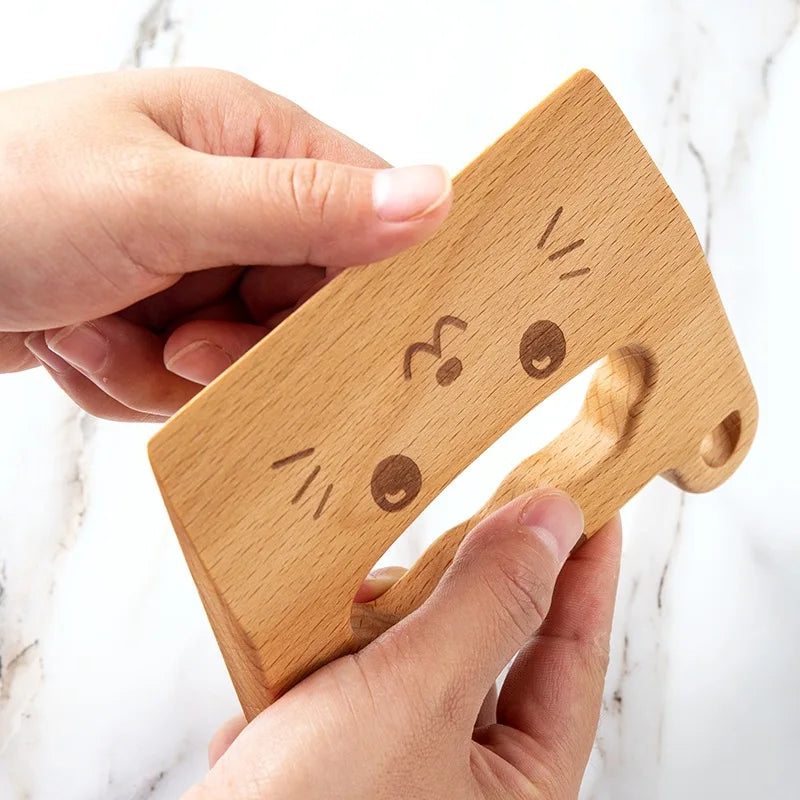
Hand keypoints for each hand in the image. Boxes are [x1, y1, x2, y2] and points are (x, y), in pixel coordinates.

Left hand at [0, 68, 450, 419]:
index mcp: (249, 142)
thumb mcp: (165, 201)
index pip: (363, 218)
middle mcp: (230, 203)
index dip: (357, 287)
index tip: (327, 337)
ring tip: (96, 329)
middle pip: (304, 307)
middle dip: (241, 345)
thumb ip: (304, 209)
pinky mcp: (154, 318)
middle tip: (183, 341)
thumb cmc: (6, 197)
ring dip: (166, 369)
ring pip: (243, 358)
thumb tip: (436, 197)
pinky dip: (128, 380)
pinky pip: (183, 382)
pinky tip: (76, 340)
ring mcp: (190, 266)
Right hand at [190, 490, 620, 799]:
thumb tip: (551, 524)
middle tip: (462, 523)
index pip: (574, 657)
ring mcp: (399, 774)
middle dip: (461, 591)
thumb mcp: (414, 695)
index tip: (590, 506)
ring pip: (413, 661)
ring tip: (347, 611)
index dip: (585, 573)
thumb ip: (490, 605)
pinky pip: (353, 683)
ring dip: (378, 627)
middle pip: (491, 653)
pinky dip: (326, 663)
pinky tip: (293, 675)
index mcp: (519, 794)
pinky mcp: (340, 764)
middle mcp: (467, 788)